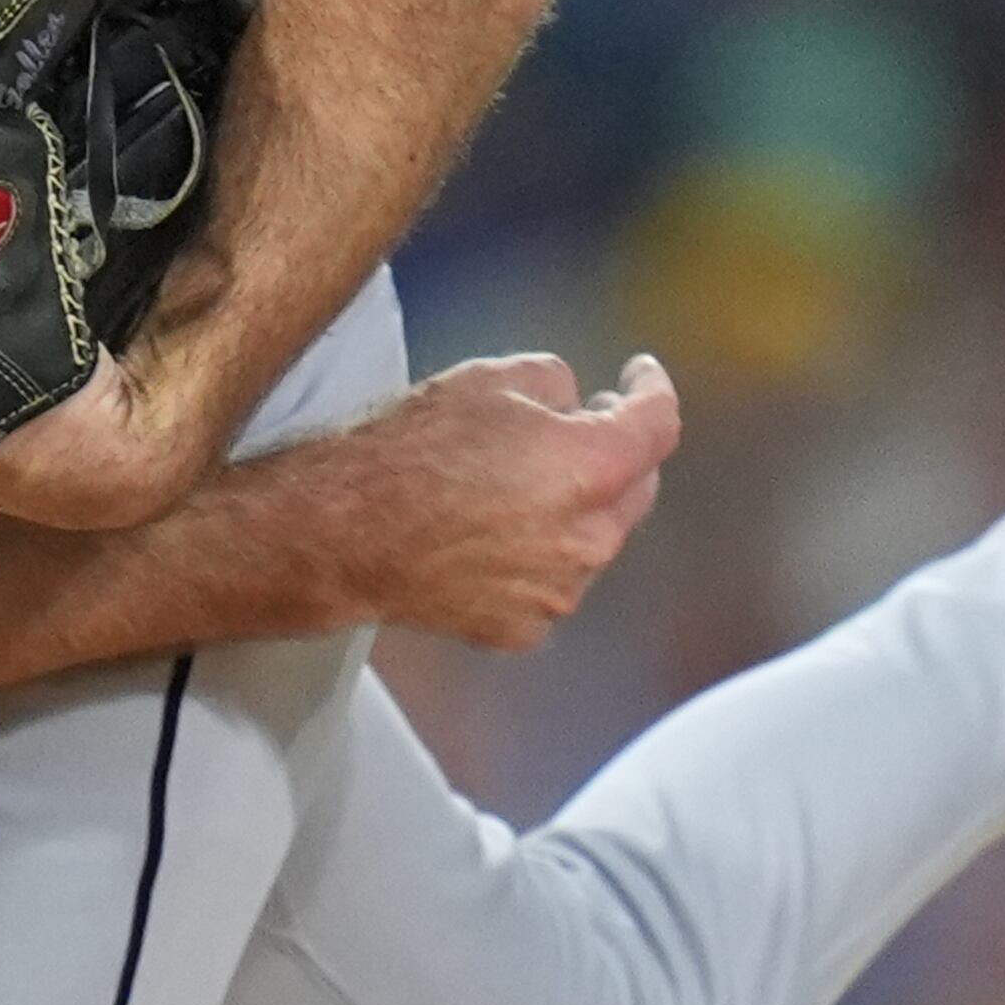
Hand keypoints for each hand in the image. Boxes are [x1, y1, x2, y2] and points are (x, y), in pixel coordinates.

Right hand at [327, 353, 675, 649]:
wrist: (346, 532)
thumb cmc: (414, 448)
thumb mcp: (491, 378)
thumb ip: (556, 383)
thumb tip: (574, 405)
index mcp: (594, 469)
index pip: (658, 425)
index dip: (653, 390)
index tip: (640, 376)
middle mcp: (591, 539)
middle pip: (638, 489)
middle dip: (621, 453)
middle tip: (584, 422)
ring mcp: (559, 593)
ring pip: (594, 539)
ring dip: (577, 507)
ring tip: (518, 482)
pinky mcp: (523, 628)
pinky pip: (551, 582)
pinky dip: (539, 555)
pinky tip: (491, 532)